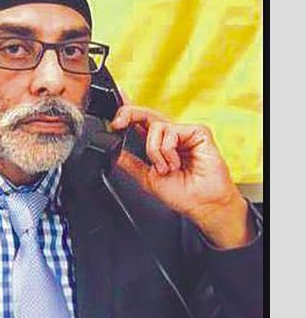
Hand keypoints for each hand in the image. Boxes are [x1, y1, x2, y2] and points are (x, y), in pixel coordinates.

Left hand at [110, 105, 253, 248]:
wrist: (203, 204)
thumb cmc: (183, 194)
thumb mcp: (147, 178)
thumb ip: (131, 163)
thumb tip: (113, 152)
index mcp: (158, 144)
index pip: (140, 122)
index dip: (126, 113)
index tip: (112, 120)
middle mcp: (170, 135)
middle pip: (145, 114)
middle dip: (128, 114)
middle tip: (117, 124)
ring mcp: (184, 132)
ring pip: (155, 126)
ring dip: (154, 151)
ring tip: (165, 168)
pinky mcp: (198, 132)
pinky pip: (171, 131)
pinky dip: (167, 150)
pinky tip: (176, 164)